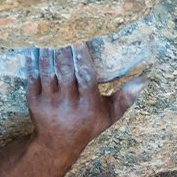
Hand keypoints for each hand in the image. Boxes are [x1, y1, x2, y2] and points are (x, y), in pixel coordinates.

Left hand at [26, 43, 144, 153]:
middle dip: (64, 50)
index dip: (81, 57)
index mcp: (88, 104)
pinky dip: (33, 61)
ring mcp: (49, 102)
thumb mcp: (110, 114)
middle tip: (64, 33)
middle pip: (65, 70)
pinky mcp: (34, 101)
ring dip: (48, 52)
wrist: (58, 143)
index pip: (85, 76)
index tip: (80, 41)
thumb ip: (126, 97)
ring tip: (50, 37)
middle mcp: (67, 103)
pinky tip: (36, 48)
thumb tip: (144, 79)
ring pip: (47, 70)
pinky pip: (32, 76)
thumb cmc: (88, 124)